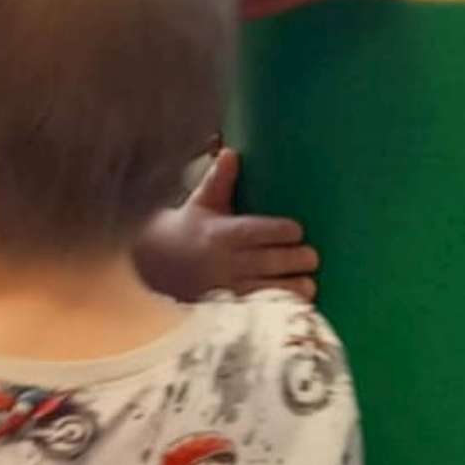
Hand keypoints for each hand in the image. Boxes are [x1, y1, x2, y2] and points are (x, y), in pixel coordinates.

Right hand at [137, 151, 319, 302]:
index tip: (297, 231)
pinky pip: (258, 312)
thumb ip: (220, 180)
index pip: (259, 231)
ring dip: (293, 288)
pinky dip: (278, 310)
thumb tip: (231, 153)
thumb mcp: (201, 203)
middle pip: (271, 261)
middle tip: (312, 256)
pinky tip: (294, 308)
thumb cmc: (186, 229)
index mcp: (222, 234)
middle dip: (297, 259)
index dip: (283, 231)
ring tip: (309, 284)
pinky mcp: (226, 310)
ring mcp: (226, 289)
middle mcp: (225, 262)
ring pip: (268, 291)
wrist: (152, 266)